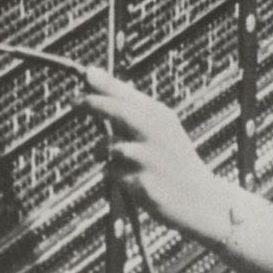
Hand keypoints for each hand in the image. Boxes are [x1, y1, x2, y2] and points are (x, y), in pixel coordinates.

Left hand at [82, 71, 229, 243]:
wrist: (199, 198)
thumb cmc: (172, 160)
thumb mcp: (160, 129)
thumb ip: (130, 107)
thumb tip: (96, 81)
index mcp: (162, 117)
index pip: (129, 94)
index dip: (104, 84)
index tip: (85, 74)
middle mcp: (158, 133)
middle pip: (118, 111)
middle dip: (93, 103)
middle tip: (73, 101)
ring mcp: (150, 158)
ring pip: (109, 146)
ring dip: (100, 150)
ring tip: (104, 156)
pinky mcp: (142, 182)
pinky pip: (111, 172)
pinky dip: (112, 173)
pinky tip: (128, 178)